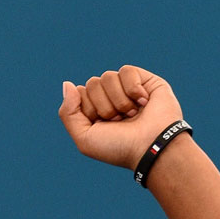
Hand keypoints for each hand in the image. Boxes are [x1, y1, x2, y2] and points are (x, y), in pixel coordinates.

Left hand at [59, 65, 182, 169]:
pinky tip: (143, 102)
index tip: (102, 125)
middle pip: (92, 83)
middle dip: (103, 106)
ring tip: (132, 115)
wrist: (152, 147)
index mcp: (96, 111)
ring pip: (107, 76)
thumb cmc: (119, 147)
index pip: (80, 93)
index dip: (89, 109)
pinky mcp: (146, 80)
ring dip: (118, 100)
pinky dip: (133, 88)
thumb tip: (68, 84)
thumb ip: (68, 112)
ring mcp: (128, 89)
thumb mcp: (84, 137)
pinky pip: (126, 71)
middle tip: (119, 121)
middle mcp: (111, 99)